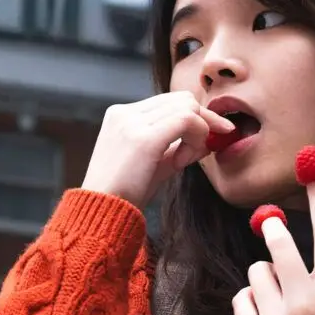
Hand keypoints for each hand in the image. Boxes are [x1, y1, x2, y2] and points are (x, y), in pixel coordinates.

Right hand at [81, 92, 234, 208]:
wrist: (103, 214)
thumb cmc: (126, 194)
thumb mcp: (153, 163)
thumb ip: (177, 146)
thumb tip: (210, 136)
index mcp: (121, 115)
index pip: (170, 101)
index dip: (195, 119)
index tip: (206, 142)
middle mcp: (124, 112)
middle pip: (183, 99)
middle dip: (202, 123)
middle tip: (197, 153)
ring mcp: (131, 123)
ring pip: (188, 107)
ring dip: (198, 134)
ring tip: (182, 162)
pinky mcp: (143, 139)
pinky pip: (187, 120)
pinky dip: (196, 139)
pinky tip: (182, 162)